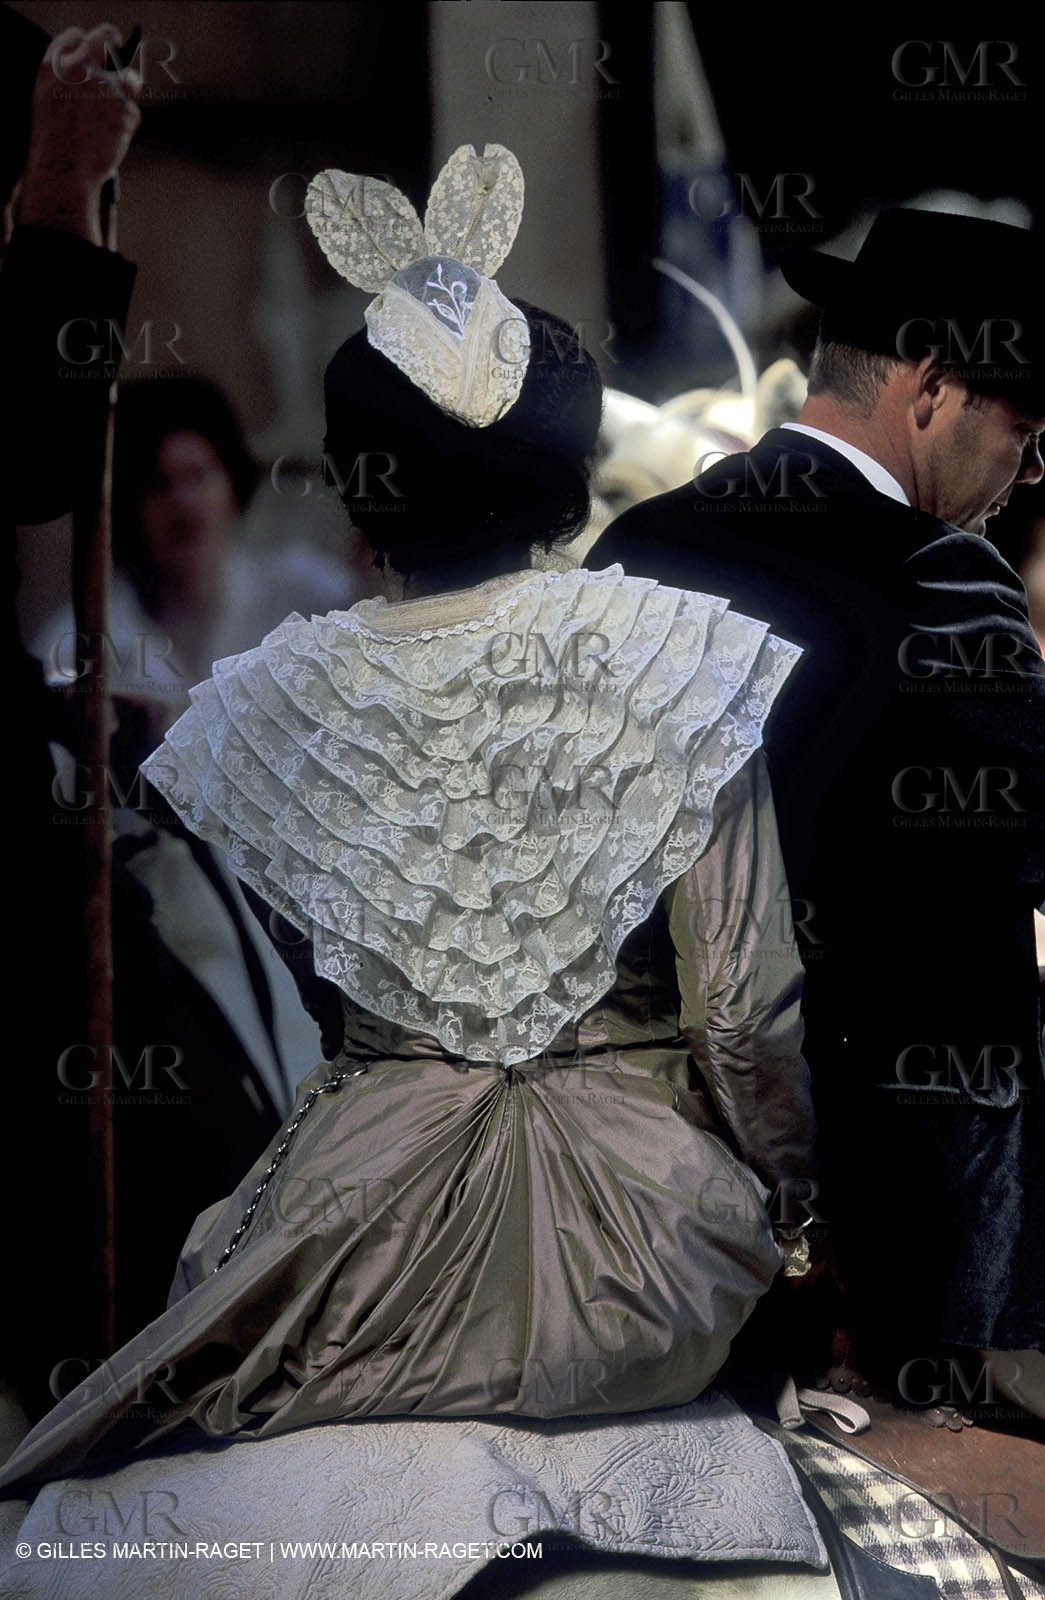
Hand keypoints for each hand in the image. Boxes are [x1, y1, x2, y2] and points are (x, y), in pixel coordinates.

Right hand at [18, 24, 141, 245]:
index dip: (88, 42)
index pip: (75, 37)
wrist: (65, 169)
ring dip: (128, 91)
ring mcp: (105, 86)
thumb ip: (69, 83)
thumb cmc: (55, 143)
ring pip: (130, 79)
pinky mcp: (125, 107)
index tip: (97, 46)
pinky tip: (110, 140)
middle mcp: (81, 70)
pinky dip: (125, 127)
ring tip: (114, 117)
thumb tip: (99, 73)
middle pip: (106, 39)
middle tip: (121, 49)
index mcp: (55, 67)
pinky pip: (132, 112)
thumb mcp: (50, 103)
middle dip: (115, 42)